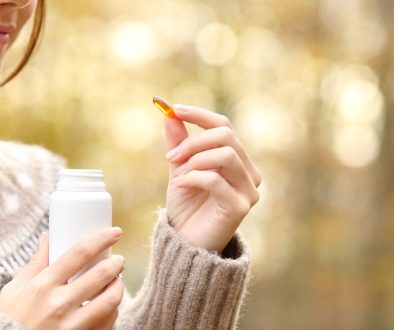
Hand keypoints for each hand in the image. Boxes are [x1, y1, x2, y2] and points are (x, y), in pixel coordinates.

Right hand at [0, 228, 124, 329]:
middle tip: (119, 260)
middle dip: (117, 263)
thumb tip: (47, 237)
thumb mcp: (15, 289)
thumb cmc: (10, 319)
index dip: (102, 238)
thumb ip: (35, 263)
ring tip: (117, 280)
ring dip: (119, 286)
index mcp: (43, 285)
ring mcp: (71, 325)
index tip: (115, 232)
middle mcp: (58, 304)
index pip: (80, 253)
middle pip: (101, 274)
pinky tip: (109, 303)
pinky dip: (113, 310)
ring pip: (110, 300)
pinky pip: (107, 321)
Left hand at [164, 104, 260, 252]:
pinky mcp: (240, 206)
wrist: (186, 242)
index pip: (224, 126)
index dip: (199, 115)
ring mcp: (248, 190)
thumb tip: (169, 113)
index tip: (174, 109)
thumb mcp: (180, 168)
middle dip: (193, 142)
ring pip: (225, 154)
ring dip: (194, 160)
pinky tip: (181, 186)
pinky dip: (193, 177)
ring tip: (178, 175)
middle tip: (171, 157)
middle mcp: (248, 172)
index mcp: (237, 159)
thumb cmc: (186, 206)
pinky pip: (215, 179)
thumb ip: (179, 142)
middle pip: (226, 136)